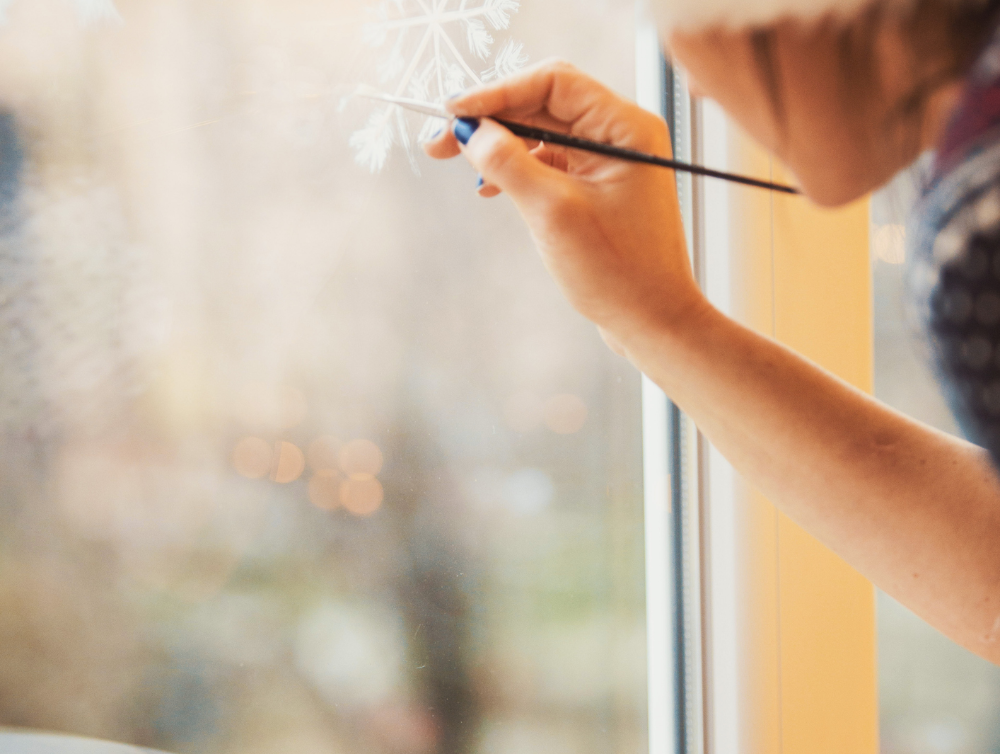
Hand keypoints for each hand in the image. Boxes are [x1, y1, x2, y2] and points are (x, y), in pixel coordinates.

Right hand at [424, 59, 705, 341]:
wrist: (653, 322)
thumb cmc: (619, 273)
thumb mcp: (553, 213)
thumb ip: (508, 163)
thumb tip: (469, 131)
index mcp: (625, 127)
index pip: (553, 81)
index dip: (497, 92)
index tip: (453, 112)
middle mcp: (622, 134)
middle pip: (544, 102)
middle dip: (492, 117)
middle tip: (442, 140)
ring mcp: (611, 160)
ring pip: (543, 131)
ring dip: (500, 143)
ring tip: (458, 161)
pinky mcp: (599, 185)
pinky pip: (551, 160)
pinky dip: (518, 167)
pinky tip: (489, 185)